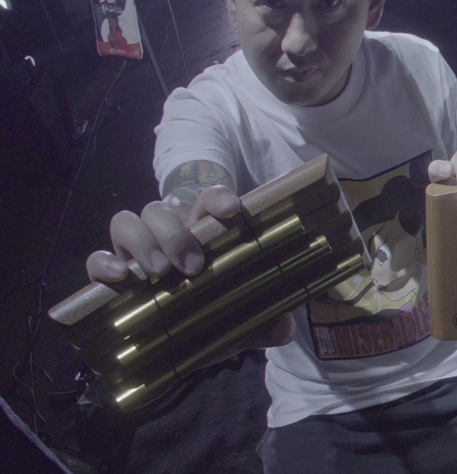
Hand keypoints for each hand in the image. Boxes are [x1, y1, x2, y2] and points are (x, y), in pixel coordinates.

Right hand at [85, 185, 295, 353]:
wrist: (177, 333)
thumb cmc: (212, 310)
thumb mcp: (240, 317)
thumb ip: (264, 321)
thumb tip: (283, 326)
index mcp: (201, 235)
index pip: (207, 202)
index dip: (217, 198)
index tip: (231, 209)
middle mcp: (166, 236)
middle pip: (160, 209)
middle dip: (175, 232)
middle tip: (192, 266)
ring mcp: (136, 251)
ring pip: (127, 221)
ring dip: (142, 241)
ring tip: (159, 272)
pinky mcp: (111, 273)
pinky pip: (97, 259)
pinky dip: (104, 263)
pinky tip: (120, 278)